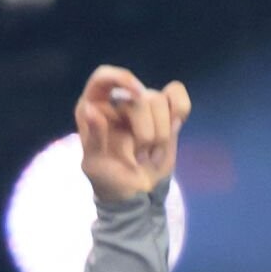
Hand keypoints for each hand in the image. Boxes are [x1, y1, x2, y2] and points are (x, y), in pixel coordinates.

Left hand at [75, 65, 190, 201]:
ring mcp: (143, 104)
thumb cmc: (110, 180)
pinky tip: (174, 129)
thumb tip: (91, 109)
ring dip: (160, 135)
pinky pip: (177, 95)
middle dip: (146, 132)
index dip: (120, 79)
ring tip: (151, 155)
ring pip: (159, 100)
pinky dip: (180, 111)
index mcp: (94, 108)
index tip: (136, 95)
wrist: (137, 193)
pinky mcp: (165, 110)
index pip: (102, 78)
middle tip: (141, 157)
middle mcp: (118, 101)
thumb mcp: (95, 166)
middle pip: (139, 96)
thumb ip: (94, 138)